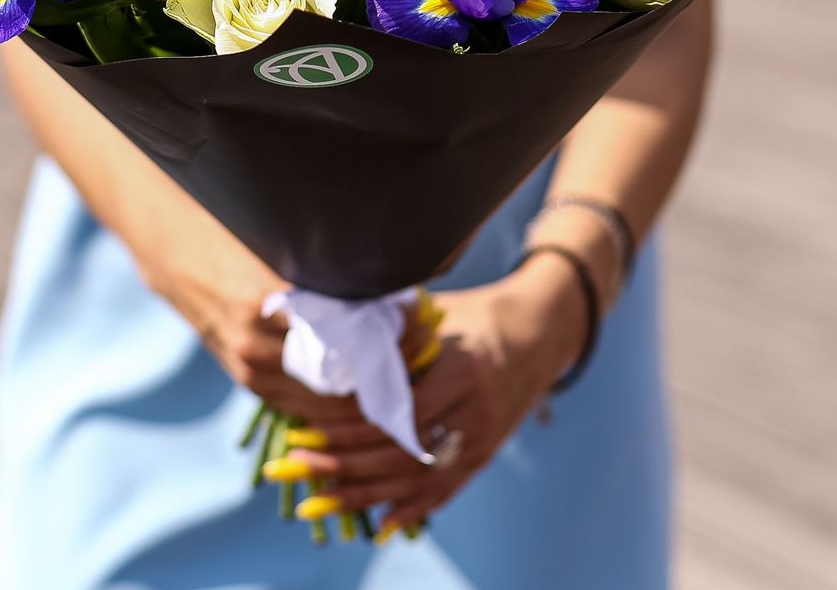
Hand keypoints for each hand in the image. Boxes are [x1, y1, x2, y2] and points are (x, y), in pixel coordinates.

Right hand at [143, 228, 432, 424]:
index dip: (392, 338)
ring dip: (363, 392)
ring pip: (322, 403)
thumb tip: (388, 277)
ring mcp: (250, 369)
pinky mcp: (246, 380)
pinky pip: (298, 405)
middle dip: (386, 370)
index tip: (425, 322)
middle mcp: (259, 345)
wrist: (179, 256)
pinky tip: (362, 387)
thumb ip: (328, 267)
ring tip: (402, 370)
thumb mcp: (282, 244)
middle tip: (424, 351)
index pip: (349, 340)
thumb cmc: (234, 238)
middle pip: (340, 381)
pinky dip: (331, 403)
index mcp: (270, 305)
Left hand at [280, 254, 588, 528]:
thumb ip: (393, 330)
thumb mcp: (437, 312)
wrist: (538, 332)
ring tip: (320, 497)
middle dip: (347, 464)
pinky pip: (445, 490)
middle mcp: (475, 412)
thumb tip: (331, 332)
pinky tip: (378, 523)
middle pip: (403, 453)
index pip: (399, 413)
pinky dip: (410, 508)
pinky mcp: (485, 454)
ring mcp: (483, 439)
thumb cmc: (475, 314)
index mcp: (461, 370)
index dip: (352, 428)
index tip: (309, 431)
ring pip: (419, 480)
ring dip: (368, 493)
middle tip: (298, 466)